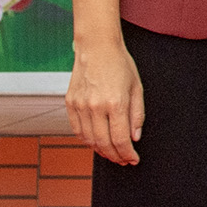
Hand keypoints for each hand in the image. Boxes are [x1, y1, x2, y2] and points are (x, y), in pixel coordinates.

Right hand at [66, 38, 145, 166]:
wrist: (96, 47)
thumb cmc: (120, 65)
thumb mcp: (137, 88)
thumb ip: (137, 115)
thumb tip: (135, 138)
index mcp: (115, 103)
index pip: (121, 139)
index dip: (128, 154)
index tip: (133, 159)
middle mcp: (95, 107)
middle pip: (104, 144)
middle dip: (116, 156)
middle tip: (123, 160)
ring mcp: (80, 105)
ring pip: (89, 140)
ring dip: (101, 151)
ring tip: (111, 153)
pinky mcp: (70, 102)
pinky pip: (77, 130)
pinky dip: (87, 140)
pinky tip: (96, 142)